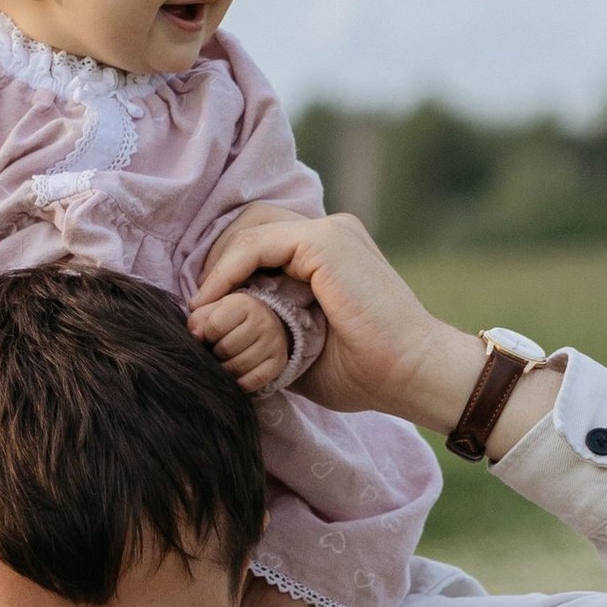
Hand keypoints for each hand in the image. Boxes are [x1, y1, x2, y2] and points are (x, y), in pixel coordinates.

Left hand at [190, 202, 559, 446]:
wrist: (410, 373)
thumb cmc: (368, 372)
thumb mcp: (305, 347)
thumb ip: (273, 328)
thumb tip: (225, 333)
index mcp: (334, 254)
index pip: (266, 249)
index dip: (230, 277)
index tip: (206, 315)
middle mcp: (333, 233)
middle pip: (254, 236)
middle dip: (219, 271)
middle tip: (197, 312)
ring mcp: (331, 232)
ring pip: (251, 238)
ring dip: (218, 274)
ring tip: (199, 312)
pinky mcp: (325, 242)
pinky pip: (257, 246)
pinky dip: (228, 272)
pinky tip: (213, 302)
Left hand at [190, 289, 291, 395]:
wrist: (266, 325)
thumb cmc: (232, 318)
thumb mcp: (214, 310)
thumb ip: (199, 318)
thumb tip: (194, 336)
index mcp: (245, 303)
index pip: (214, 326)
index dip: (206, 335)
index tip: (210, 335)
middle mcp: (263, 321)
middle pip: (225, 349)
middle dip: (215, 353)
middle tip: (217, 350)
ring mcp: (274, 343)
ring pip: (237, 367)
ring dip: (225, 369)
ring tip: (225, 361)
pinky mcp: (278, 362)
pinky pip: (251, 382)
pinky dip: (238, 383)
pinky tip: (235, 374)